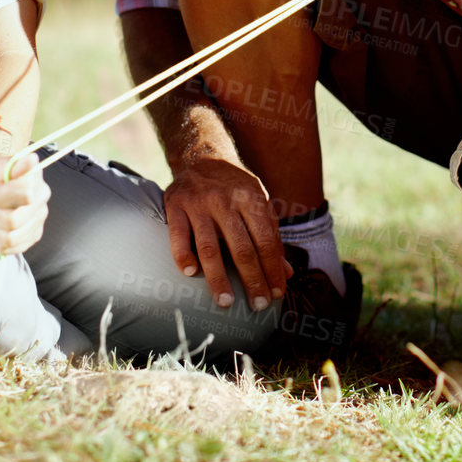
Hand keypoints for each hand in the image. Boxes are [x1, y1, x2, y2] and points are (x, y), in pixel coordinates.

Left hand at [0, 150, 50, 255]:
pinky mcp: (30, 236)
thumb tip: (32, 159)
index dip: (3, 196)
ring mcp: (36, 218)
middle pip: (16, 220)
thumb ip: (5, 166)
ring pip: (13, 237)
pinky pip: (13, 249)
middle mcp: (39, 196)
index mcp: (32, 175)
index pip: (27, 193)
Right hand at [163, 156, 290, 310]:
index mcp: (251, 198)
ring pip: (209, 246)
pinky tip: (190, 273)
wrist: (201, 157)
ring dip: (218, 277)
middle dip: (252, 279)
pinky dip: (182, 254)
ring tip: (225, 301)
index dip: (273, 268)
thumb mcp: (258, 203)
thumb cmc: (235, 187)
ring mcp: (198, 203)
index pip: (266, 240)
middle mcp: (225, 200)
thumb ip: (271, 236)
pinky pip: (177, 234)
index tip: (278, 293)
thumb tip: (286, 273)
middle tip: (258, 305)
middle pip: (241, 248)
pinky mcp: (175, 205)